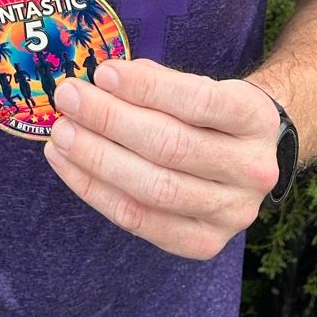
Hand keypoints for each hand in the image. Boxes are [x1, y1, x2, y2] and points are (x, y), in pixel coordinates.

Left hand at [43, 60, 280, 258]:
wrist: (250, 157)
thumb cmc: (211, 114)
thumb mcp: (200, 85)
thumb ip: (158, 82)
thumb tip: (104, 81)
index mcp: (256, 119)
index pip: (200, 102)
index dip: (147, 89)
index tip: (103, 72)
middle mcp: (253, 170)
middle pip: (172, 148)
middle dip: (111, 121)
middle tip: (68, 99)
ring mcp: (232, 214)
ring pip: (155, 190)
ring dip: (97, 159)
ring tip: (61, 133)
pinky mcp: (204, 243)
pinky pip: (140, 221)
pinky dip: (96, 191)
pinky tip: (67, 164)